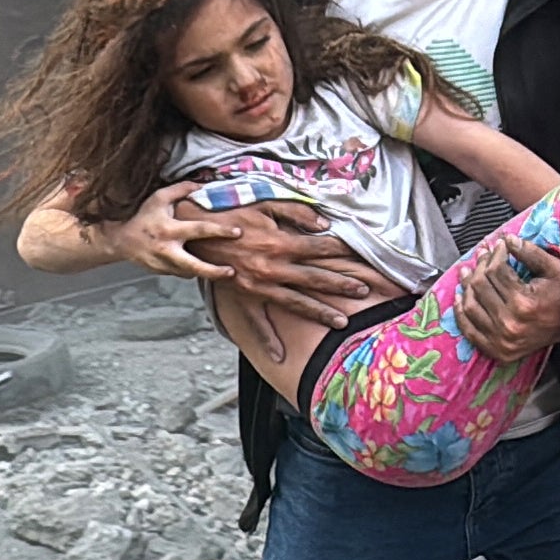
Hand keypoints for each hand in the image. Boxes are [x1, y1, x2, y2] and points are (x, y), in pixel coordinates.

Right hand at [95, 182, 231, 279]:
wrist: (121, 241)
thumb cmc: (143, 217)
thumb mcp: (159, 198)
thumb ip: (180, 190)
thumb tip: (202, 185)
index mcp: (170, 230)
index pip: (199, 230)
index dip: (220, 231)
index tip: (237, 233)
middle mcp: (168, 250)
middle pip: (195, 266)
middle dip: (214, 272)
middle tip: (232, 271)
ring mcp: (164, 264)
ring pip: (190, 273)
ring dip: (206, 272)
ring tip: (224, 271)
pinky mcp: (163, 273)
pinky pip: (182, 273)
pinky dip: (192, 270)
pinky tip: (202, 266)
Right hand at [190, 200, 386, 327]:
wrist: (195, 232)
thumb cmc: (231, 213)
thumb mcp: (264, 203)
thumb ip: (296, 211)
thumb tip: (324, 223)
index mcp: (279, 243)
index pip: (320, 249)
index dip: (343, 252)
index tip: (363, 257)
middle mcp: (272, 268)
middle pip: (314, 278)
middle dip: (341, 285)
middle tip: (364, 291)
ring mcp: (258, 286)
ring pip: (296, 302)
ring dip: (320, 312)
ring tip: (342, 322)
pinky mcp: (244, 297)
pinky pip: (257, 322)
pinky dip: (268, 341)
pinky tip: (280, 357)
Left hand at [460, 242, 559, 362]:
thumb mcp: (554, 269)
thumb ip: (530, 252)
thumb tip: (507, 239)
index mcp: (523, 303)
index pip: (497, 270)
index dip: (496, 253)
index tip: (499, 245)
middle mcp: (509, 323)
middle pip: (480, 286)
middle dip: (480, 265)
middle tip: (483, 254)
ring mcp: (500, 339)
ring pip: (470, 305)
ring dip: (466, 285)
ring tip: (468, 271)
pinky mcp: (496, 350)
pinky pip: (468, 330)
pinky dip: (460, 313)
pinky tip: (460, 297)